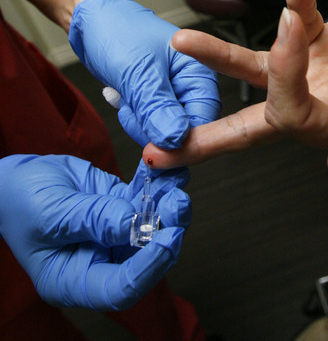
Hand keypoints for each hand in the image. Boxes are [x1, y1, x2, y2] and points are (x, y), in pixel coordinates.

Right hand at [0, 154, 190, 309]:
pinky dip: (158, 185)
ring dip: (168, 206)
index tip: (167, 240)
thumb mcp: (51, 213)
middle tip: (178, 205)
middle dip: (167, 232)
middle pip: (144, 257)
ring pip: (152, 226)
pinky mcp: (119, 207)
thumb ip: (93, 220)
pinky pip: (144, 199)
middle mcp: (99, 260)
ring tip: (176, 186)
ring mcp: (112, 234)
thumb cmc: (20, 202)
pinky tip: (168, 171)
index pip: (120, 288)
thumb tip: (134, 224)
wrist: (16, 178)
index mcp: (75, 279)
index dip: (148, 269)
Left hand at [69, 0, 219, 146]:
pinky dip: (135, 118)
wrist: (90, 20)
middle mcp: (190, 84)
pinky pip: (151, 123)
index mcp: (199, 72)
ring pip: (165, 131)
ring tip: (128, 98)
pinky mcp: (156, 99)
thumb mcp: (136, 71)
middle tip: (133, 109)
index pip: (204, 120)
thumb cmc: (116, 31)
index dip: (181, 140)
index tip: (154, 149)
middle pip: (185, 130)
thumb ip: (157, 108)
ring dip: (141, 123)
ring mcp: (172, 93)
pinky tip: (125, 100)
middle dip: (155, 129)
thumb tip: (176, 142)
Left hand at [142, 0, 327, 173]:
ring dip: (222, 55)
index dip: (282, 78)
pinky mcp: (326, 41)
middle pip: (256, 114)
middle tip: (160, 143)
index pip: (290, 114)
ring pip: (261, 65)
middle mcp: (319, 103)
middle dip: (211, 130)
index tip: (293, 31)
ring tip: (181, 41)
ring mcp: (318, 72)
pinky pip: (300, 19)